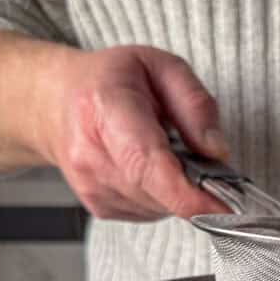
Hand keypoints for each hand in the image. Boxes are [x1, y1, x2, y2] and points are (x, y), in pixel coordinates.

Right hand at [44, 45, 229, 219]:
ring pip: (159, 207)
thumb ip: (195, 105)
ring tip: (166, 153)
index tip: (222, 206)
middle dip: (193, 185)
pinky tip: (150, 169)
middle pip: (158, 191)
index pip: (146, 163)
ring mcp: (91, 186)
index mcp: (105, 108)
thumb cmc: (111, 81)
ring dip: (177, 189)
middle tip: (201, 159)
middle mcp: (90, 153)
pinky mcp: (100, 207)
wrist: (57, 102)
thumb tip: (217, 152)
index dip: (187, 193)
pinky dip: (162, 196)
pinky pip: (150, 213)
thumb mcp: (162, 67)